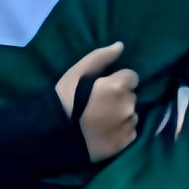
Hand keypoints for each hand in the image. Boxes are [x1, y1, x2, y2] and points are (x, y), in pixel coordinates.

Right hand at [54, 42, 138, 161]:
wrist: (57, 136)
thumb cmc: (65, 100)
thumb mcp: (77, 72)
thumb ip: (101, 57)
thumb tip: (121, 46)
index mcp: (118, 86)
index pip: (132, 77)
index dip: (119, 81)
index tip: (105, 87)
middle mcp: (128, 105)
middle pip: (131, 96)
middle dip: (120, 98)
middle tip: (101, 104)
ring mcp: (128, 125)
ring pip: (132, 114)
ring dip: (122, 114)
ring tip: (103, 119)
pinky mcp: (126, 142)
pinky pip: (130, 131)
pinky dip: (121, 130)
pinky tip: (106, 131)